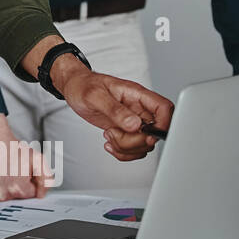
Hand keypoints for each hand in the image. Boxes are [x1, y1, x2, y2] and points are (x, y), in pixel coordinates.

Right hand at [0, 113, 53, 199]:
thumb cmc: (9, 146)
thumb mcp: (36, 158)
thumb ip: (46, 179)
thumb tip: (42, 194)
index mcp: (17, 188)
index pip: (30, 194)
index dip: (28, 182)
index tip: (21, 172)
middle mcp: (0, 194)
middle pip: (15, 198)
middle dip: (15, 187)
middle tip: (9, 171)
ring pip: (0, 198)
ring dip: (1, 188)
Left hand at [48, 54, 173, 160]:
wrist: (74, 88)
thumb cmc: (83, 85)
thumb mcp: (94, 95)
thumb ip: (115, 110)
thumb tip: (135, 124)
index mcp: (137, 95)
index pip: (164, 108)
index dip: (163, 124)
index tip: (146, 134)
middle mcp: (139, 109)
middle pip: (155, 132)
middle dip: (135, 141)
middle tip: (113, 133)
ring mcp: (134, 121)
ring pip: (145, 144)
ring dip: (126, 147)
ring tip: (108, 135)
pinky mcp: (126, 131)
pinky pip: (134, 148)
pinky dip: (122, 152)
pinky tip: (109, 143)